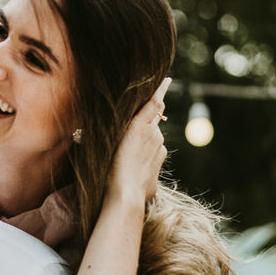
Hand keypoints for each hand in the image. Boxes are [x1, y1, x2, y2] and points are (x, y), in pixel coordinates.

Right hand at [106, 77, 169, 210]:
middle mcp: (154, 134)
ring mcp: (159, 148)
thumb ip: (118, 130)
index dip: (161, 90)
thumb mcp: (107, 143)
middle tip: (137, 123)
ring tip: (127, 153)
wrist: (125, 194)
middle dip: (148, 118)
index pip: (155, 102)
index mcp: (140, 125)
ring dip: (145, 140)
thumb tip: (110, 127)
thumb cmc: (109, 168)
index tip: (167, 80)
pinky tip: (134, 165)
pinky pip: (154, 152)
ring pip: (153, 137)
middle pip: (153, 119)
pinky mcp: (159, 162)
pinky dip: (146, 154)